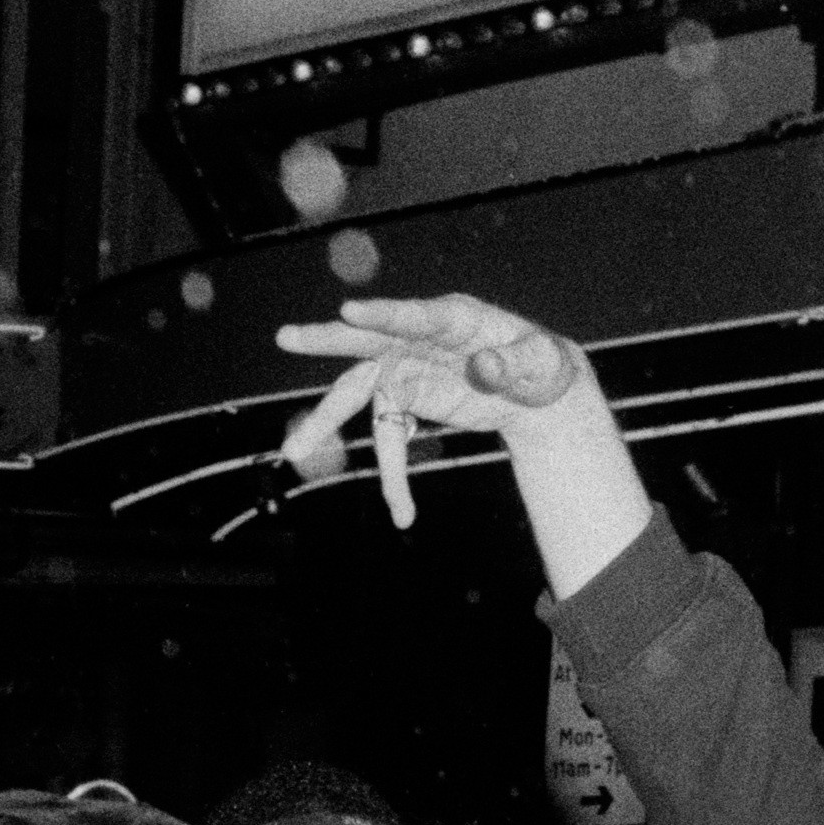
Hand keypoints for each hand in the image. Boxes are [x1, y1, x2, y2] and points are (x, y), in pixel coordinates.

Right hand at [271, 294, 607, 528]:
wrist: (535, 391)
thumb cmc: (539, 365)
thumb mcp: (538, 364)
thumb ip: (511, 364)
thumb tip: (485, 368)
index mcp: (452, 318)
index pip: (412, 315)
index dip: (381, 315)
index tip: (349, 312)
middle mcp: (417, 340)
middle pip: (364, 340)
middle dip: (324, 340)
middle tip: (284, 337)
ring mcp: (406, 370)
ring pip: (358, 395)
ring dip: (326, 424)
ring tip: (293, 452)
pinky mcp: (408, 401)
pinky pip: (390, 439)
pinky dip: (393, 475)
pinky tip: (403, 512)